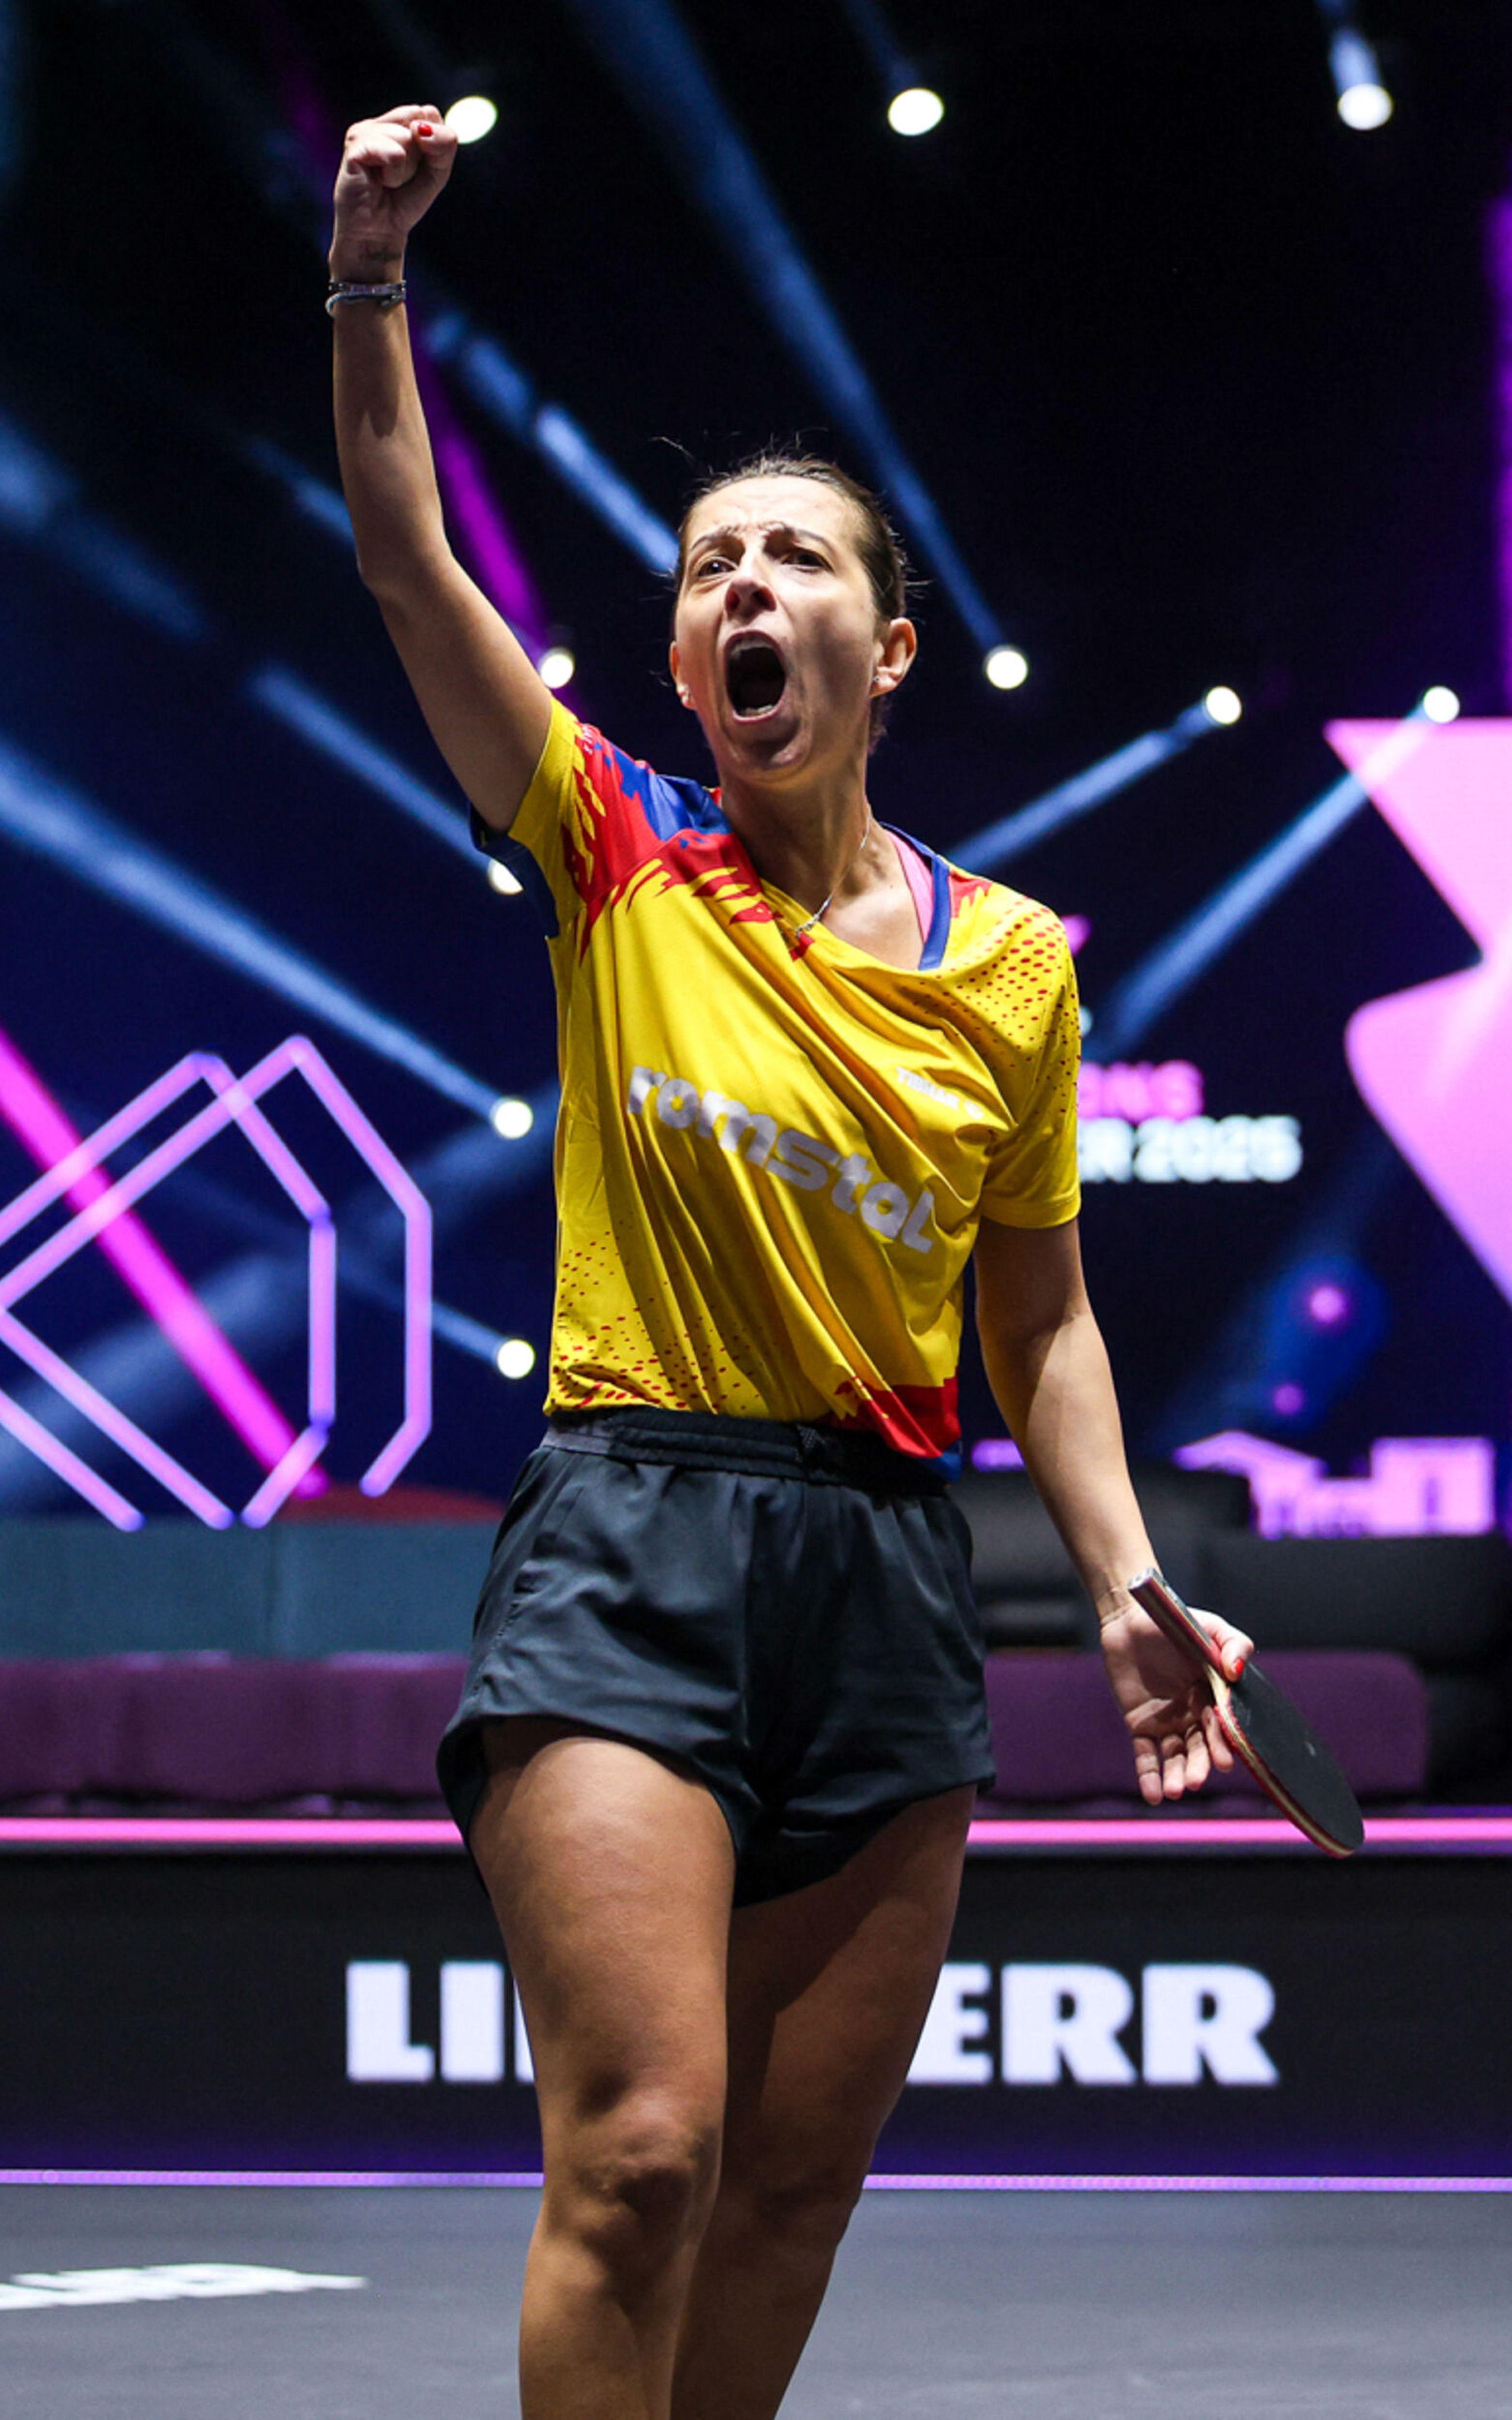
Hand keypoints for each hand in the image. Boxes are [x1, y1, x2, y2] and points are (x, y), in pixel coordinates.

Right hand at [330, 105, 457, 277]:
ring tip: (388, 181)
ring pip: (407, 138)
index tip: (418, 167)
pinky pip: (394, 153)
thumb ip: (444, 143)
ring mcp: (363, 131)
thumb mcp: (437, 171)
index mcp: (395, 123)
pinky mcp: (355, 145)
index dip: (433, 144)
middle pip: (419, 121)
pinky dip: (394, 174)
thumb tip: (420, 128)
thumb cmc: (404, 201)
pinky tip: (379, 182)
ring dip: (406, 169)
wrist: (378, 233)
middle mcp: (378, 123)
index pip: (428, 113)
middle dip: (420, 157)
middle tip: (400, 176)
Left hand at [1097, 1593, 1253, 1806]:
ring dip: (1176, 1776)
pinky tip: (1153, 1795)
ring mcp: (1167, 1722)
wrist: (1131, 1618)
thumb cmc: (1177, 1622)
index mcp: (1215, 1697)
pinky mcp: (1141, 1725)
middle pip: (1199, 1747)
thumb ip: (1234, 1645)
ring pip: (1175, 1757)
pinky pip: (1146, 1756)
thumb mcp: (1210, 1628)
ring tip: (1175, 1791)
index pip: (1221, 1727)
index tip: (1223, 1762)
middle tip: (1194, 1781)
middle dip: (1198, 1766)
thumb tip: (1237, 1671)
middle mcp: (1194, 1715)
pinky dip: (1149, 1776)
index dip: (1221, 1744)